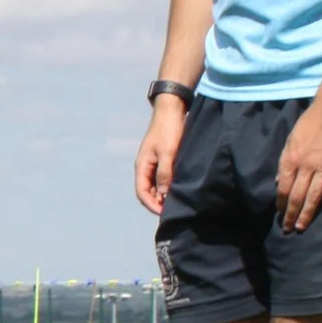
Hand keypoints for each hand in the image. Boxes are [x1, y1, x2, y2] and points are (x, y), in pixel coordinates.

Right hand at [133, 100, 187, 214]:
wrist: (171, 109)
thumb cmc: (169, 130)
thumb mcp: (168, 153)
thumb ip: (165, 174)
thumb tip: (164, 194)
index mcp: (142, 166)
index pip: (142, 192)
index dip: (152, 205)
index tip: (165, 213)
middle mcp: (146, 166)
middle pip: (147, 191)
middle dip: (157, 202)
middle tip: (173, 210)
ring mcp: (154, 162)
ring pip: (156, 185)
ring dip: (163, 195)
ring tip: (177, 201)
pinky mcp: (163, 158)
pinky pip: (163, 177)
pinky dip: (168, 185)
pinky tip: (179, 188)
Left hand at [276, 85, 321, 230]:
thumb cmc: (310, 122)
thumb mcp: (290, 140)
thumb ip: (285, 161)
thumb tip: (280, 179)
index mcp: (290, 159)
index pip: (283, 187)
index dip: (279, 203)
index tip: (278, 214)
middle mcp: (306, 166)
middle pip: (297, 195)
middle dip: (290, 214)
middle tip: (287, 228)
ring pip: (315, 196)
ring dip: (307, 214)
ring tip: (301, 227)